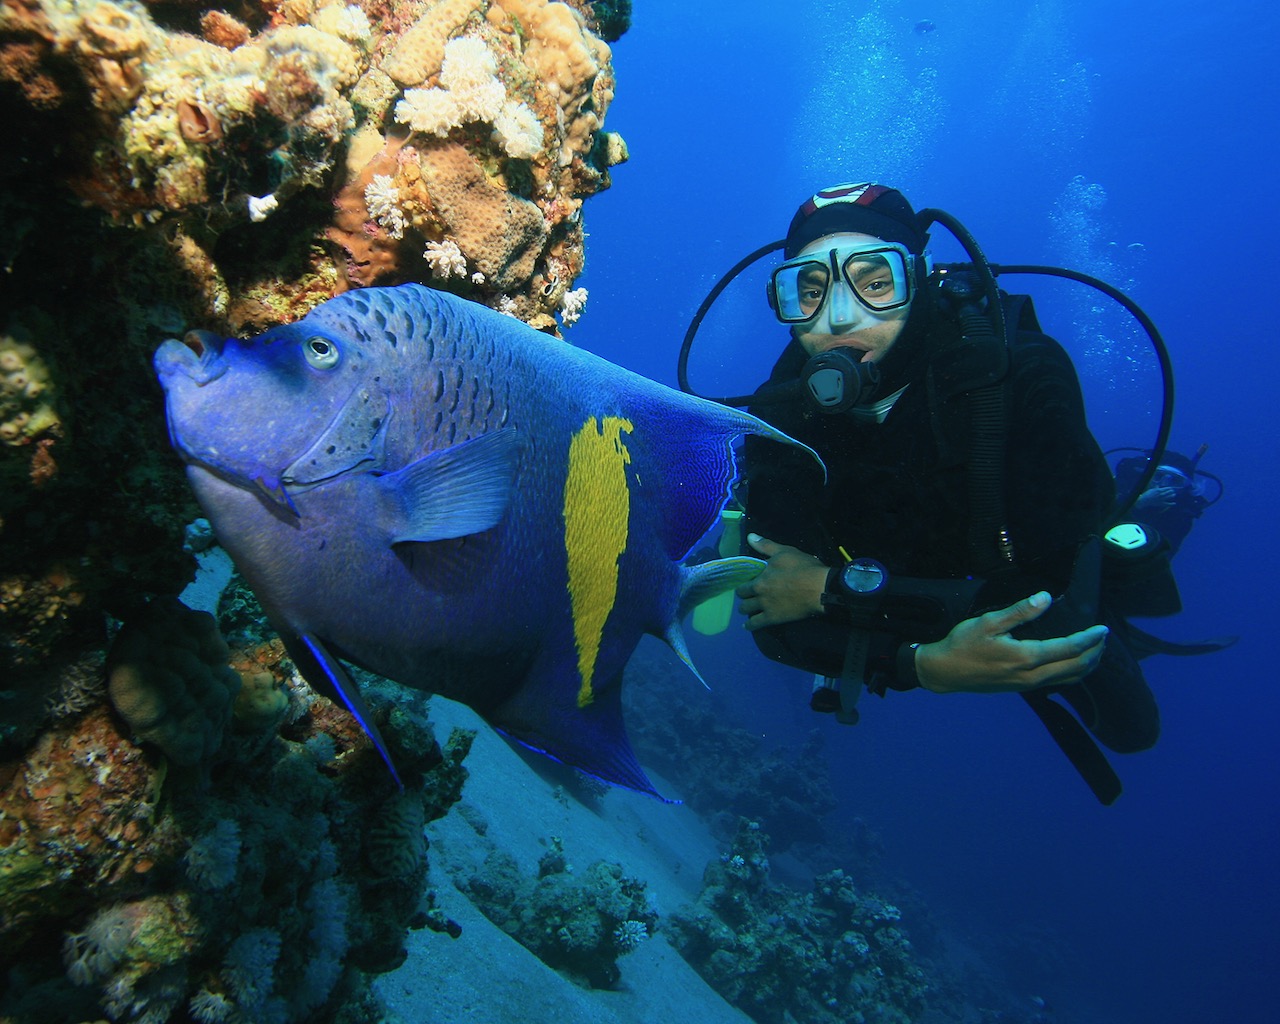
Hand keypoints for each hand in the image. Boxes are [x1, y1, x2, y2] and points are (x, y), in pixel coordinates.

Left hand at [736, 533, 829, 629]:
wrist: (819, 588)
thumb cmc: (803, 567)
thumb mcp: (785, 552)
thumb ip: (765, 546)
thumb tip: (750, 536)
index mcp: (760, 576)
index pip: (745, 579)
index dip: (745, 580)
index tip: (747, 581)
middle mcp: (759, 591)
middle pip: (743, 595)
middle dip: (743, 594)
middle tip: (747, 595)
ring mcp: (765, 606)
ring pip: (746, 609)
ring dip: (745, 608)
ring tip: (747, 609)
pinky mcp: (773, 618)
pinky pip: (756, 623)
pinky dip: (750, 625)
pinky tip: (747, 625)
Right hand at [914, 592, 1107, 693]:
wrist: (945, 672)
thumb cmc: (963, 644)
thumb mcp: (988, 622)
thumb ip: (1019, 612)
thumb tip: (1045, 598)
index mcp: (1026, 657)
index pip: (1069, 648)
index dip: (1089, 638)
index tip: (1103, 628)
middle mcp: (1033, 675)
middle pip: (1076, 667)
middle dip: (1094, 652)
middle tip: (1103, 637)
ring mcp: (1029, 685)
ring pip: (1070, 678)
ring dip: (1087, 664)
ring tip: (1095, 649)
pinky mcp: (1023, 688)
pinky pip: (1058, 682)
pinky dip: (1073, 672)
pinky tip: (1072, 662)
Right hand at [1135, 486, 1176, 511]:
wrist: (1144, 500)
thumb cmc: (1147, 494)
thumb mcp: (1151, 490)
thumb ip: (1155, 488)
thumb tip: (1157, 485)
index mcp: (1159, 490)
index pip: (1166, 489)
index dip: (1169, 488)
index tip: (1171, 488)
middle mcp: (1161, 494)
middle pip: (1168, 492)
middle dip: (1171, 491)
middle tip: (1173, 491)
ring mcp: (1161, 499)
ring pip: (1168, 497)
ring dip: (1172, 495)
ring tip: (1174, 495)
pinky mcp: (1160, 503)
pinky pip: (1167, 504)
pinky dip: (1171, 504)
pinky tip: (1174, 503)